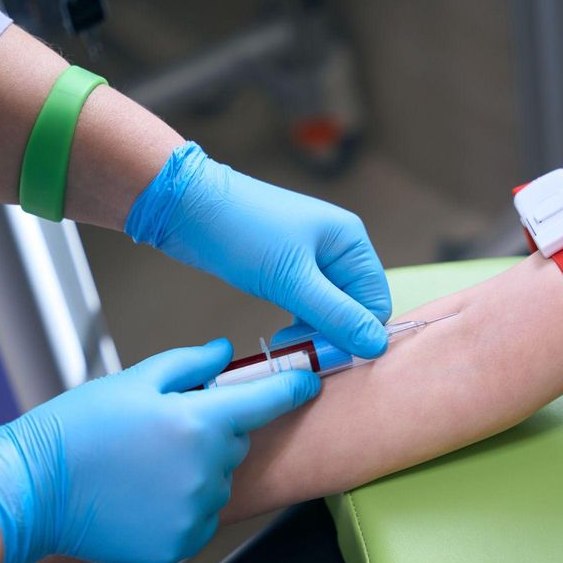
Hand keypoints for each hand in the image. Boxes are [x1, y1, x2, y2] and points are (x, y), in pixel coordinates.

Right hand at [0, 339, 319, 562]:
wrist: (34, 489)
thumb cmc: (79, 430)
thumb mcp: (135, 379)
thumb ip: (191, 364)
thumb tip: (226, 353)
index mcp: (201, 423)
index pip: (268, 401)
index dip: (293, 386)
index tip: (308, 379)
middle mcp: (208, 470)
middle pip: (237, 442)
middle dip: (215, 430)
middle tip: (166, 427)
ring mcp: (196, 511)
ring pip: (219, 480)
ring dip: (198, 470)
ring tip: (146, 464)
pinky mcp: (180, 543)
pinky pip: (200, 515)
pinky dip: (183, 504)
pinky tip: (144, 493)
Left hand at [126, 141, 392, 358]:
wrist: (186, 207)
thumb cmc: (242, 232)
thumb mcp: (292, 279)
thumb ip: (336, 314)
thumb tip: (377, 346)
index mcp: (350, 242)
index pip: (375, 303)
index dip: (357, 334)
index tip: (326, 355)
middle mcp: (337, 249)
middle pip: (354, 308)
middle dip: (332, 335)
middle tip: (298, 352)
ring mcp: (312, 259)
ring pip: (330, 311)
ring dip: (313, 333)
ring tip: (284, 344)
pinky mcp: (287, 270)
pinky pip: (308, 306)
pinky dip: (299, 324)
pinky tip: (280, 335)